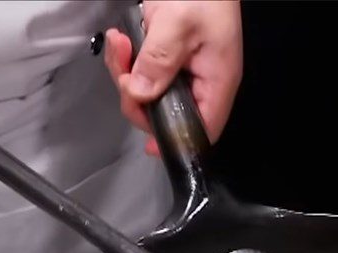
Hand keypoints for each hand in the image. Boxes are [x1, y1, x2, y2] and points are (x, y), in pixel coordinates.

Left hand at [104, 1, 242, 156]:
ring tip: (120, 43)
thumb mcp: (179, 23)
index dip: (179, 142)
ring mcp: (184, 71)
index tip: (152, 145)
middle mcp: (201, 83)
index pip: (202, 130)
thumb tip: (141, 93)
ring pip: (150, 93)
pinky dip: (127, 60)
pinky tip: (122, 39)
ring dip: (127, 73)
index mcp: (217, 82)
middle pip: (168, 114)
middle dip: (139, 97)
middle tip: (124, 71)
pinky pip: (144, 72)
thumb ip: (159, 60)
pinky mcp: (167, 58)